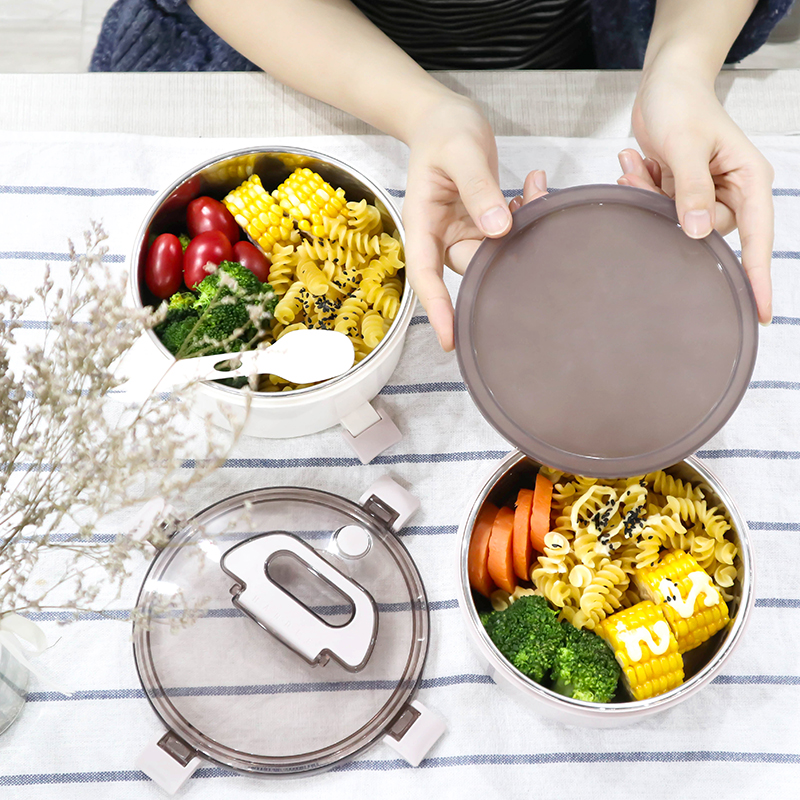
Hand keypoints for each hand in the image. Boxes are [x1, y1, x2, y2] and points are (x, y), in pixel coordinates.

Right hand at [402, 95, 547, 349]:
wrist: (444, 118)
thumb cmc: (443, 131)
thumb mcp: (461, 153)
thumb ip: (478, 189)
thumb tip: (497, 229)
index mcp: (423, 225)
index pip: (426, 276)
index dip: (438, 309)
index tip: (450, 339)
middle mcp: (442, 237)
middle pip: (473, 267)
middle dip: (506, 251)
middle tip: (528, 207)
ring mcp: (464, 233)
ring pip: (497, 251)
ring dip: (522, 227)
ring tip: (535, 189)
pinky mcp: (482, 225)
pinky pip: (508, 233)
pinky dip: (526, 215)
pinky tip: (533, 189)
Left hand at [621, 69, 773, 323]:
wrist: (663, 82)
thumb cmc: (682, 103)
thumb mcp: (687, 144)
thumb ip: (692, 190)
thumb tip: (698, 233)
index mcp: (748, 179)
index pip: (758, 238)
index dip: (758, 277)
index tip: (761, 313)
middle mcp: (731, 190)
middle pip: (704, 232)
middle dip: (667, 209)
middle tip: (645, 175)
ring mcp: (705, 193)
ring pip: (676, 223)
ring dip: (649, 196)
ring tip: (636, 163)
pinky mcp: (680, 192)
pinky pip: (660, 209)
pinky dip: (643, 188)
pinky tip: (634, 163)